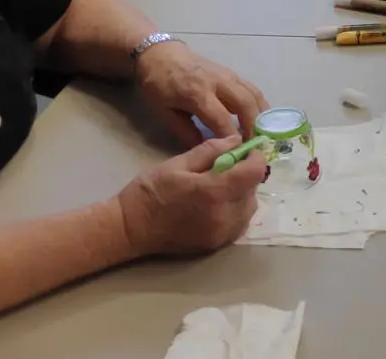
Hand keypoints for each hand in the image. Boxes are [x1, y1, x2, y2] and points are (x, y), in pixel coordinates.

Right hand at [115, 137, 264, 256]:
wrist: (130, 229)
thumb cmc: (150, 191)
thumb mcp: (177, 163)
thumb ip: (210, 151)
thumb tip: (236, 140)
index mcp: (213, 191)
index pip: (254, 173)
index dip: (255, 157)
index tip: (247, 150)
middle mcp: (223, 216)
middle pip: (253, 191)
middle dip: (246, 175)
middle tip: (229, 166)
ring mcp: (221, 234)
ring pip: (249, 209)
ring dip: (243, 194)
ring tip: (222, 186)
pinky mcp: (216, 245)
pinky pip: (239, 224)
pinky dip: (236, 211)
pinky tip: (219, 204)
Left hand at [136, 40, 270, 146]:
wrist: (161, 54)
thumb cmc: (158, 85)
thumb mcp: (163, 111)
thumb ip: (185, 131)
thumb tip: (206, 149)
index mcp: (197, 93)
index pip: (221, 119)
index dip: (231, 138)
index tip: (237, 154)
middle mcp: (217, 82)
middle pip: (244, 104)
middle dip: (253, 127)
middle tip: (254, 146)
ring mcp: (227, 75)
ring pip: (253, 94)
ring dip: (261, 115)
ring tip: (261, 134)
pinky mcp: (232, 73)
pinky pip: (252, 88)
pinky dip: (259, 104)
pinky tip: (261, 118)